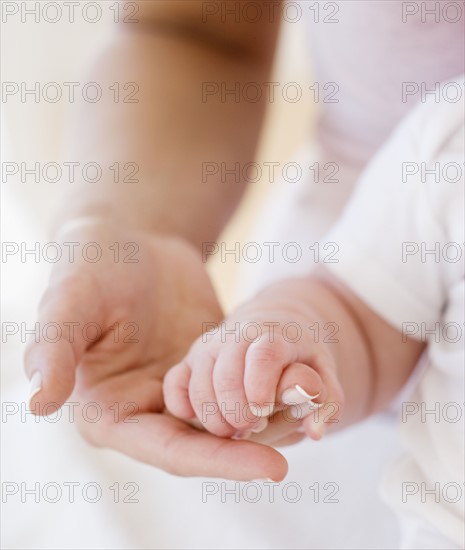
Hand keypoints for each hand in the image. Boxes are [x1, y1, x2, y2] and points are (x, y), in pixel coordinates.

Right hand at [24, 220, 287, 480]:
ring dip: (270, 421)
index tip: (273, 468)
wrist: (131, 239)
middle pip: (207, 444)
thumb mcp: (71, 300)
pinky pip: (240, 388)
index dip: (220, 461)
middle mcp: (146, 411)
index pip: (169, 451)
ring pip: (229, 420)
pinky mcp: (206, 367)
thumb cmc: (91, 265)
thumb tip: (40, 400)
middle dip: (257, 447)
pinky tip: (303, 385)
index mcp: (109, 412)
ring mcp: (179, 390)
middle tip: (312, 435)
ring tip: (318, 412)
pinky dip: (268, 391)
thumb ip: (55, 347)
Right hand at [163, 280, 344, 440]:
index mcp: (274, 334)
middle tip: (252, 428)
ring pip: (199, 384)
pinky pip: (176, 385)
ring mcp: (209, 347)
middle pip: (227, 373)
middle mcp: (236, 336)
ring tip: (234, 431)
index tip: (263, 412)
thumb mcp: (324, 373)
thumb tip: (315, 432)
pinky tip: (201, 419)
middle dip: (237, 410)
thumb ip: (327, 400)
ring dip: (214, 417)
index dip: (262, 386)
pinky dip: (184, 406)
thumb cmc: (300, 358)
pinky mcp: (189, 360)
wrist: (272, 329)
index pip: (265, 354)